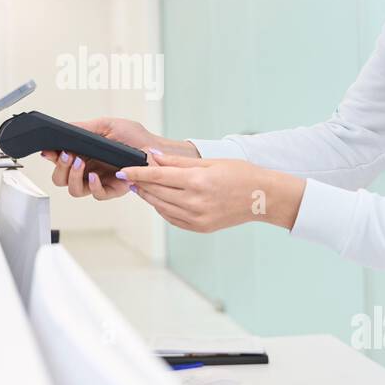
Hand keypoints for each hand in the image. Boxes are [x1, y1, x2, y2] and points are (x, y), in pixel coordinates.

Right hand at [40, 117, 190, 200]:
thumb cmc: (134, 136)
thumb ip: (83, 128)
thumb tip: (63, 128)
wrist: (155, 147)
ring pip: (75, 190)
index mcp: (83, 154)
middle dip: (60, 168)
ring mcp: (100, 181)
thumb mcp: (105, 125)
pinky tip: (93, 176)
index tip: (49, 151)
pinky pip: (97, 195)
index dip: (51, 158)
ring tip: (79, 163)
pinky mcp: (113, 189)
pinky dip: (92, 186)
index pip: (59, 160)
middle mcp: (88, 169)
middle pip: (61, 179)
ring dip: (73, 177)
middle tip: (67, 156)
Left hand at [119, 153, 306, 232]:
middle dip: (140, 184)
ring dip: (149, 196)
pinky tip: (159, 200)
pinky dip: (162, 208)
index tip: (123, 169)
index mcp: (197, 181)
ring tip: (142, 187)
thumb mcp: (210, 162)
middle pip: (156, 192)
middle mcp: (195, 201)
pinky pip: (172, 218)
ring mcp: (197, 217)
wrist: (262, 197)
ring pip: (161, 206)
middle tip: (129, 176)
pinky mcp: (199, 227)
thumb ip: (179, 161)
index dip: (137, 173)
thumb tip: (154, 156)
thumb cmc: (240, 174)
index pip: (158, 176)